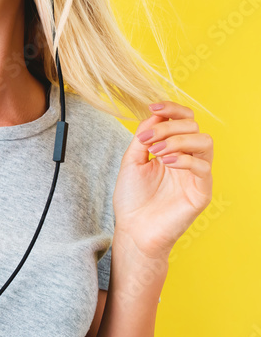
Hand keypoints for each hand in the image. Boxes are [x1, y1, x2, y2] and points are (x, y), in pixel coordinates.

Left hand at [111, 101, 213, 262]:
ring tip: (157, 152)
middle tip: (148, 141)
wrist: (133, 229)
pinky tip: (166, 163)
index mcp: (172, 149)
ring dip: (178, 140)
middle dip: (168, 127)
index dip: (172, 109)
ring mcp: (197, 175)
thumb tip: (154, 114)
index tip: (153, 107)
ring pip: (204, 141)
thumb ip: (143, 137)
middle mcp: (188, 159)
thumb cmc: (132, 198)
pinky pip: (203, 167)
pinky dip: (184, 158)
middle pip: (193, 126)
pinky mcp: (202, 191)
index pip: (183, 120)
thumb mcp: (132, 160)